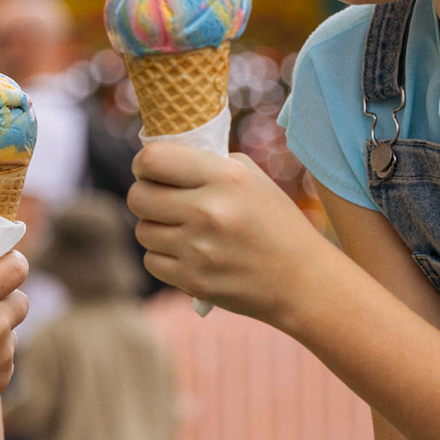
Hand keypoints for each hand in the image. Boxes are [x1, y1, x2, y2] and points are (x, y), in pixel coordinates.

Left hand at [127, 144, 330, 323]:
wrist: (301, 280)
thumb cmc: (274, 222)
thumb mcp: (251, 178)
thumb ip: (206, 163)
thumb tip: (157, 160)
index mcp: (225, 177)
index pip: (153, 159)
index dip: (144, 163)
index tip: (150, 170)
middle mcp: (209, 211)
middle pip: (138, 196)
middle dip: (145, 196)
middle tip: (163, 200)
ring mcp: (199, 250)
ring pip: (142, 230)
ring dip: (156, 227)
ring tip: (183, 228)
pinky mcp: (194, 281)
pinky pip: (151, 261)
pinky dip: (164, 257)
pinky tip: (188, 253)